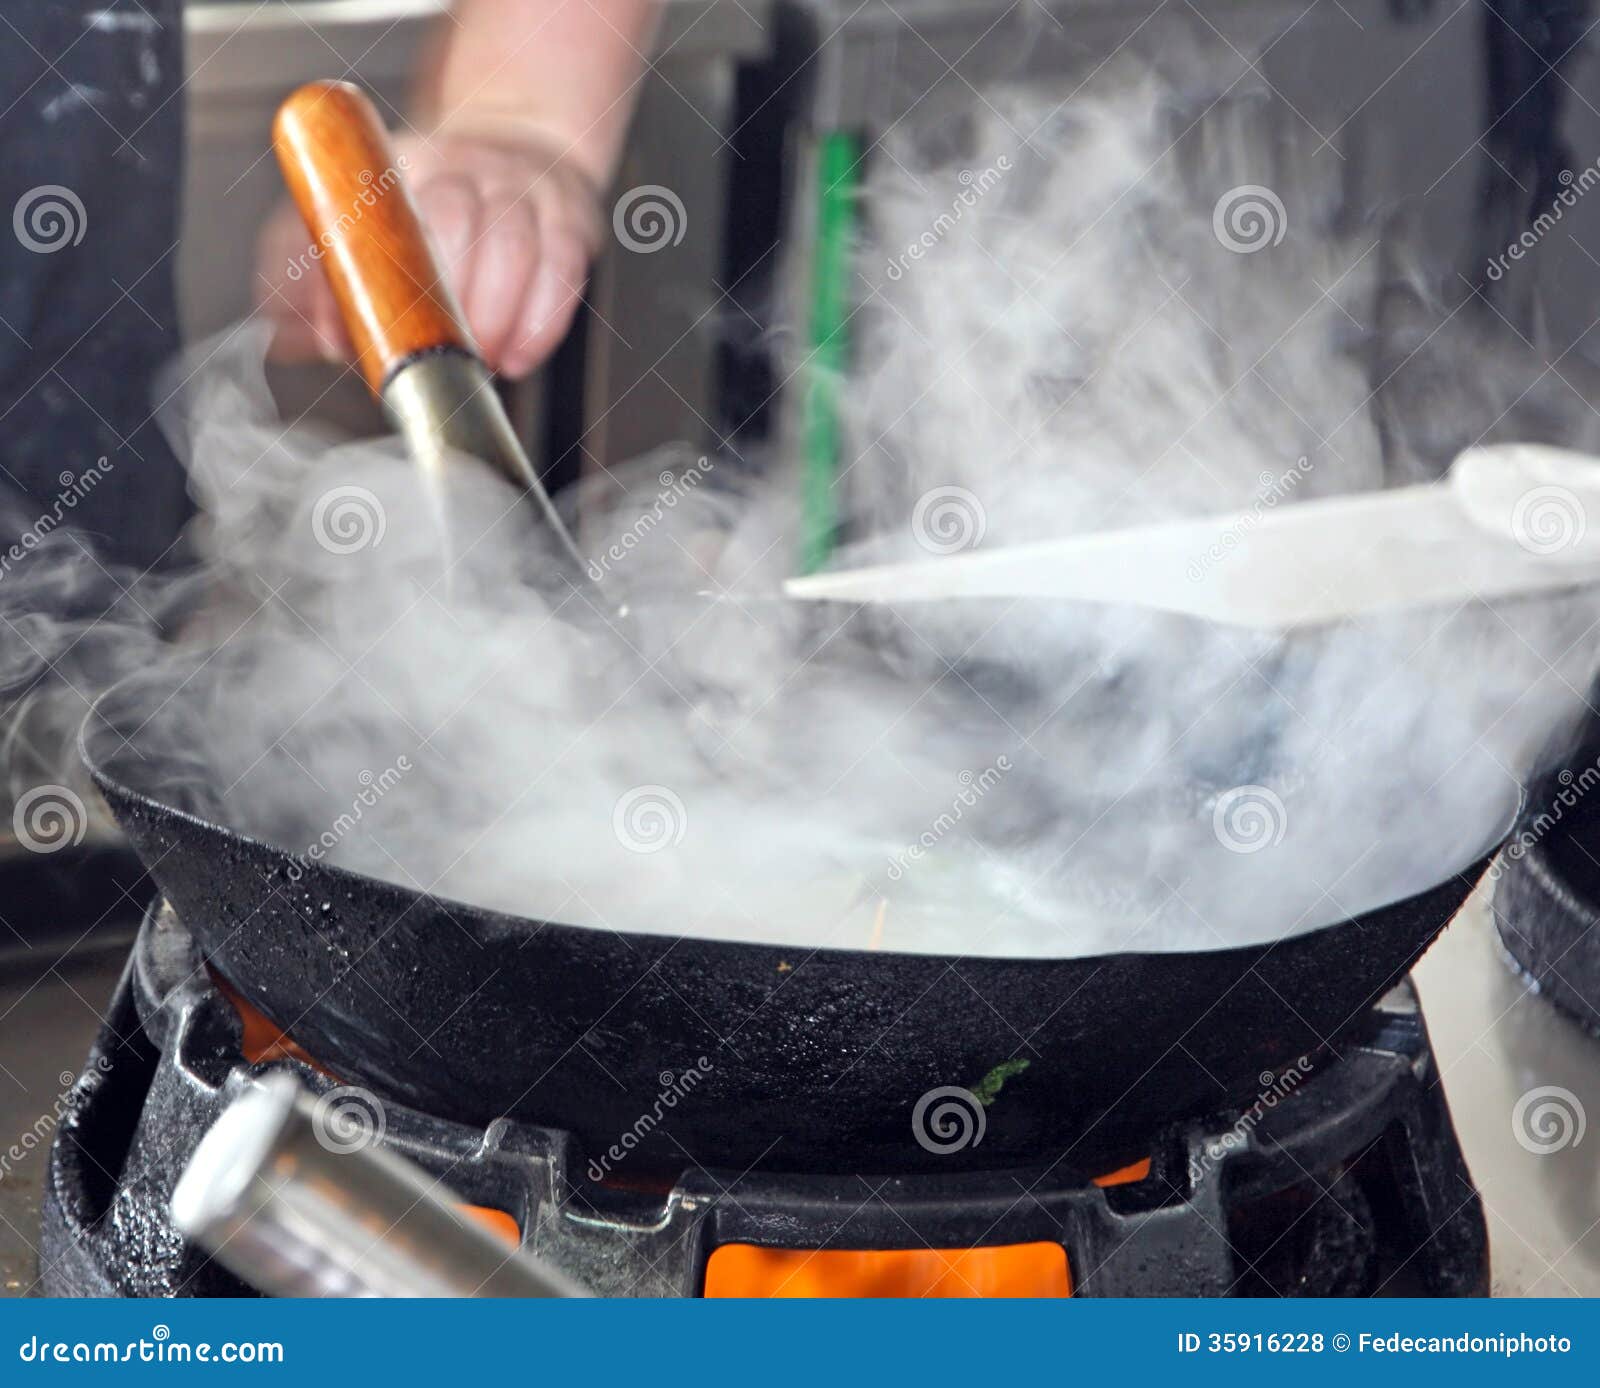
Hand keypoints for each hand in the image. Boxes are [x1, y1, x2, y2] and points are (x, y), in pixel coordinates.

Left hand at [256, 129, 602, 379]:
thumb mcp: (361, 216)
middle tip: (433, 352)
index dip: (364, 275)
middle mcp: (462, 166)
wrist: (523, 147)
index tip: (352, 329)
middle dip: (442, 302)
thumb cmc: (436, 205)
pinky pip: (562, 269)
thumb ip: (312, 273)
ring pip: (511, 247)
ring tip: (477, 360)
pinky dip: (540, 322)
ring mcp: (521, 189)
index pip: (376, 212)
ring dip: (492, 318)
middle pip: (454, 221)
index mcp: (400, 166)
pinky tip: (518, 356)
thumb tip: (289, 335)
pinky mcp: (569, 218)